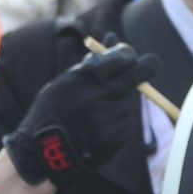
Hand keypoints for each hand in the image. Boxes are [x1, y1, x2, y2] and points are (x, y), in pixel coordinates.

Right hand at [2, 38, 158, 185]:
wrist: (41, 156)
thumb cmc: (52, 112)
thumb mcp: (65, 83)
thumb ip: (93, 63)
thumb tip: (113, 37)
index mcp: (81, 80)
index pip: (120, 58)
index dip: (128, 55)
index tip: (130, 56)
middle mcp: (95, 98)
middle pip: (135, 77)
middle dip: (146, 67)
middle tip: (151, 63)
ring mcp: (106, 120)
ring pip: (130, 102)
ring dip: (124, 101)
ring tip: (100, 111)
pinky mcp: (114, 140)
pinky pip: (126, 123)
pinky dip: (119, 122)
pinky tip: (100, 128)